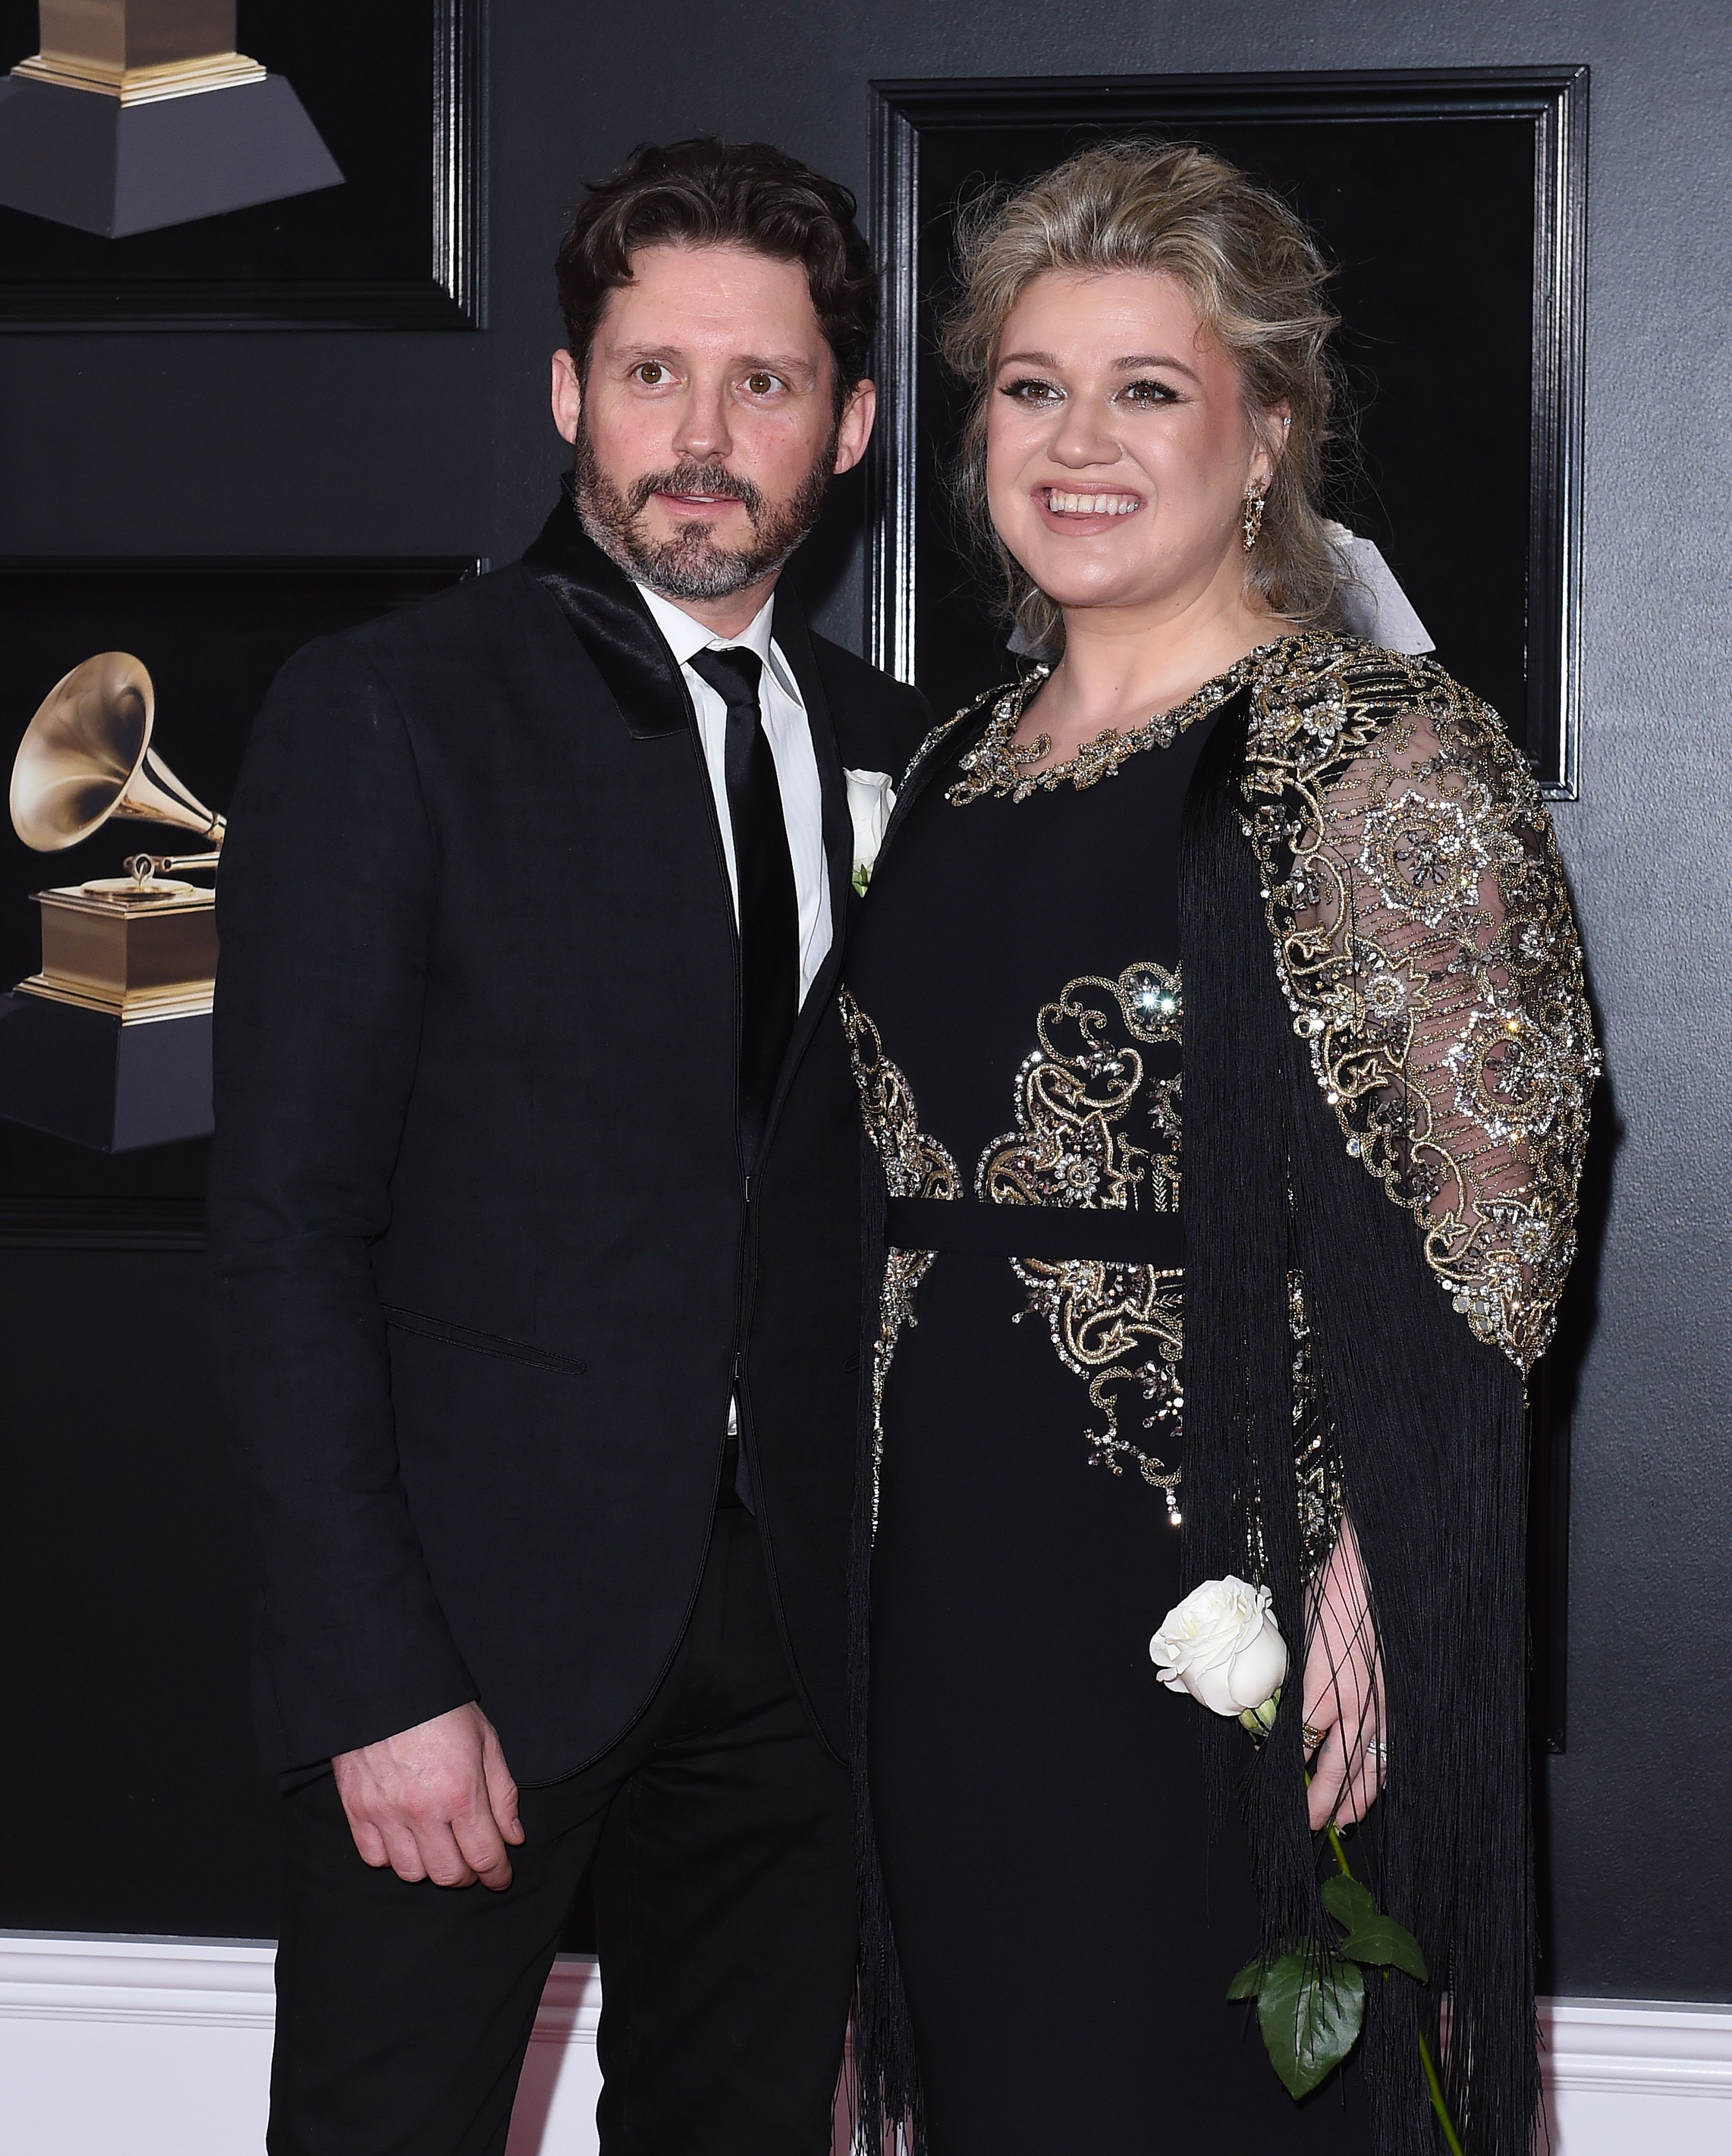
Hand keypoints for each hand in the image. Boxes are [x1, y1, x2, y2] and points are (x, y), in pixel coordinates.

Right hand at [332, 1702, 523, 1889]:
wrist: (385, 1685)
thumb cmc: (441, 1708)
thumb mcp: (486, 1741)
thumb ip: (502, 1793)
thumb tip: (513, 1837)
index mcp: (461, 1792)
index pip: (484, 1856)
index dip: (498, 1874)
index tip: (501, 1877)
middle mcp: (423, 1811)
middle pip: (448, 1874)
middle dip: (467, 1876)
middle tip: (472, 1863)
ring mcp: (386, 1813)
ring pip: (411, 1873)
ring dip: (430, 1868)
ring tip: (439, 1849)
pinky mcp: (357, 1809)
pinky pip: (375, 1857)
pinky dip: (392, 1857)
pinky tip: (405, 1839)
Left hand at [1301, 1517, 1386, 1830]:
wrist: (1365, 1570)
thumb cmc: (1327, 1599)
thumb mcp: (1296, 1640)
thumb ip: (1290, 1681)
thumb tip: (1275, 1711)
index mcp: (1321, 1690)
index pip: (1301, 1745)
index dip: (1291, 1774)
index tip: (1282, 1793)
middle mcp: (1353, 1704)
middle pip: (1338, 1767)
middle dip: (1323, 1801)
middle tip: (1309, 1827)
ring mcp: (1380, 1704)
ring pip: (1369, 1765)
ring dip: (1355, 1796)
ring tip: (1343, 1819)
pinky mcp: (1395, 1697)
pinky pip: (1388, 1746)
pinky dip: (1381, 1771)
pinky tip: (1374, 1785)